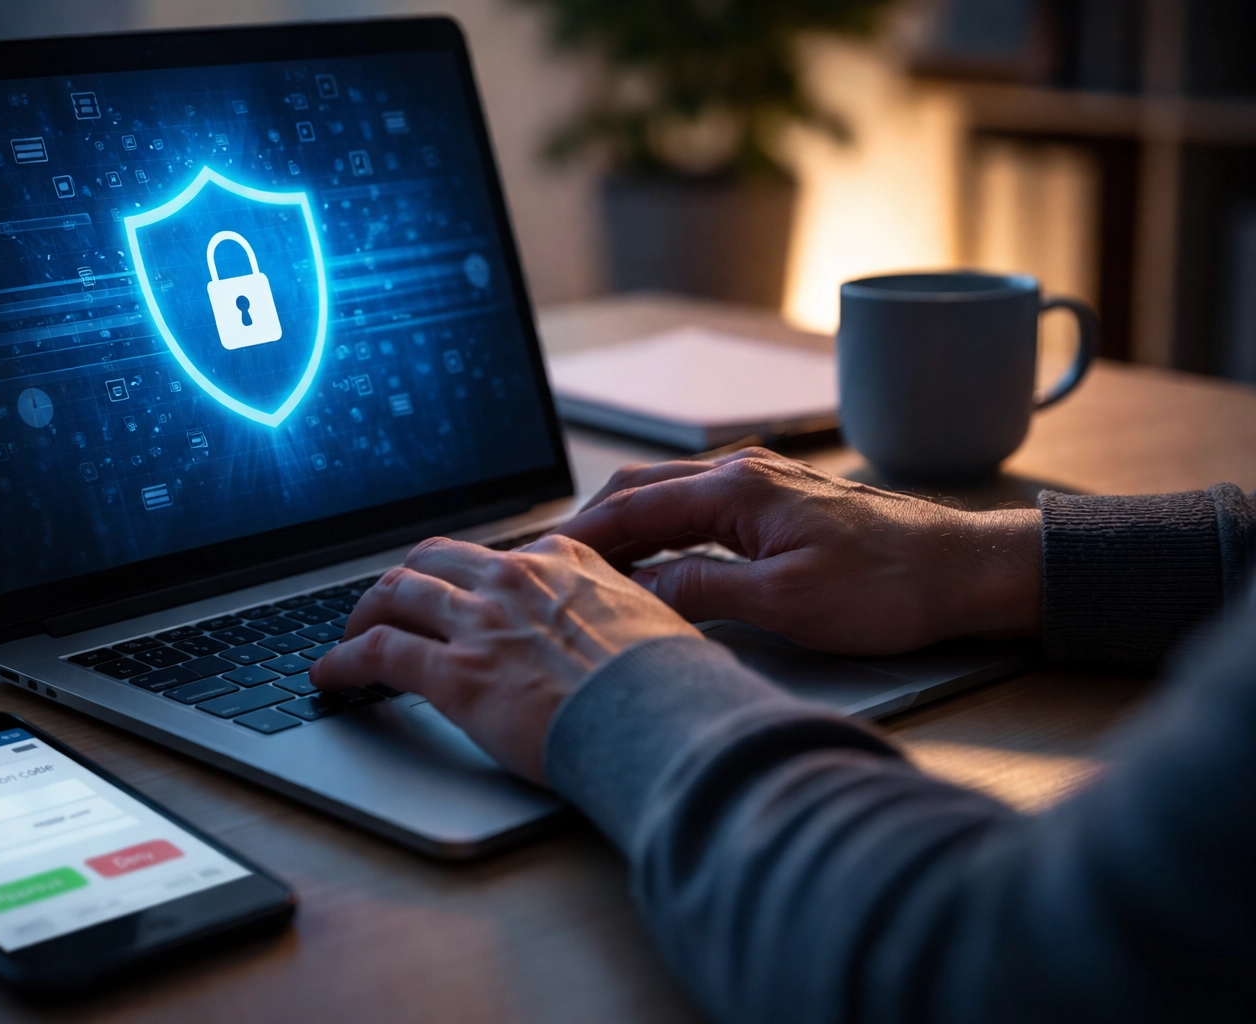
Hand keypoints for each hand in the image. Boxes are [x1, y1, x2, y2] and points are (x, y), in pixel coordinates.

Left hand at [307, 535, 697, 782]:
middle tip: (390, 605)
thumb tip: (625, 639)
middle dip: (404, 580)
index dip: (465, 575)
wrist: (663, 719)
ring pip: (396, 592)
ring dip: (365, 612)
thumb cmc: (669, 684)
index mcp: (564, 561)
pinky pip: (380, 652)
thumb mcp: (655, 624)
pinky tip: (331, 676)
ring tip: (351, 635)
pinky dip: (344, 660)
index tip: (456, 593)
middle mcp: (515, 578)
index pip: (495, 554)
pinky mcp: (456, 672)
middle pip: (432, 557)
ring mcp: (481, 621)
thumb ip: (619, 616)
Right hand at [555, 448, 1041, 655]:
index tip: (532, 564)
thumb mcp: (787, 604)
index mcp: (738, 489)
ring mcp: (762, 481)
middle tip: (545, 566)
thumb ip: (702, 591)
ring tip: (585, 566)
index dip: (575, 539)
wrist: (966, 570)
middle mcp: (743, 472)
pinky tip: (652, 558)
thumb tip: (636, 593)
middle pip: (637, 490)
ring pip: (666, 495)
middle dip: (586, 527)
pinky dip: (659, 528)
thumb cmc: (890, 587)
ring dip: (622, 526)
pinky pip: (697, 505)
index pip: (630, 510)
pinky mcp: (780, 500)